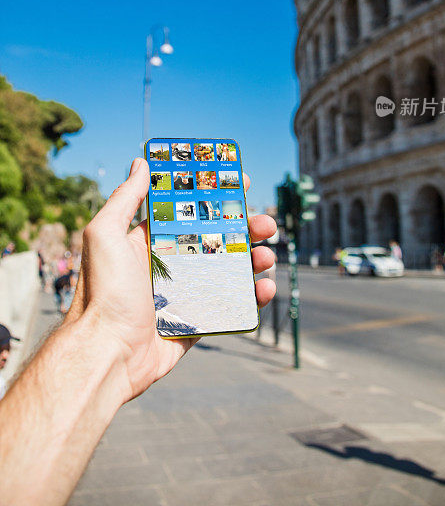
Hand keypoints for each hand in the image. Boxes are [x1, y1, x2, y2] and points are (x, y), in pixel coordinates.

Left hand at [67, 158, 276, 401]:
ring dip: (254, 259)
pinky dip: (252, 296)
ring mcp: (186, 294)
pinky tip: (263, 288)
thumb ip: (124, 199)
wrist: (106, 355)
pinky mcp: (197, 322)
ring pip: (231, 270)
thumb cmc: (102, 294)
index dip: (216, 197)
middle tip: (266, 224)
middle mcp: (171, 265)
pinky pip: (232, 305)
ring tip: (267, 257)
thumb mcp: (104, 236)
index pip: (191, 212)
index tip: (240, 183)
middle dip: (246, 228)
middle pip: (218, 240)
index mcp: (151, 242)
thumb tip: (140, 163)